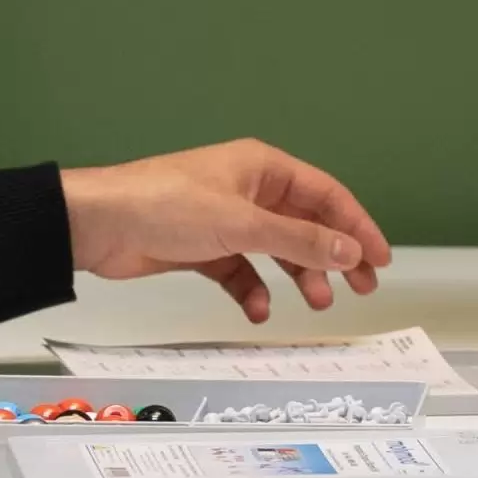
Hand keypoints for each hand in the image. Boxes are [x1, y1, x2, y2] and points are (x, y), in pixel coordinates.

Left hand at [62, 138, 391, 322]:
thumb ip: (300, 241)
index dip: (356, 226)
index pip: (326, 195)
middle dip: (333, 256)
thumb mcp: (242, 224)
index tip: (379, 258)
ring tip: (315, 303)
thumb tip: (349, 250)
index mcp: (262, 168)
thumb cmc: (164, 204)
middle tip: (359, 287)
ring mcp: (225, 220)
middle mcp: (248, 190)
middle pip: (306, 224)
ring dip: (297, 277)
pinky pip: (241, 272)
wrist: (99, 225)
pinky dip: (252, 290)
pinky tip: (256, 309)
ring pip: (276, 251)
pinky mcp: (202, 248)